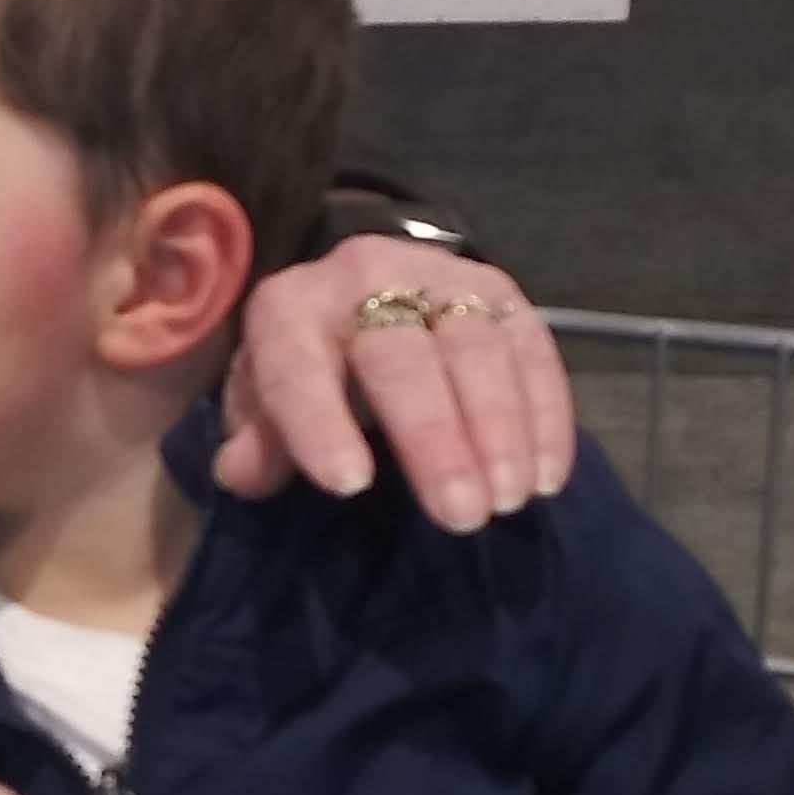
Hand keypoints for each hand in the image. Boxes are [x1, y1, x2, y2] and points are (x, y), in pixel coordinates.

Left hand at [215, 237, 574, 535]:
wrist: (363, 294)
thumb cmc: (308, 366)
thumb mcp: (263, 399)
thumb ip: (256, 437)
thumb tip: (245, 475)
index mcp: (291, 308)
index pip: (297, 362)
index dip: (319, 423)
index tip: (349, 485)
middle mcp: (367, 279)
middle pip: (403, 356)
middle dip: (434, 438)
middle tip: (461, 515)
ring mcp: (443, 279)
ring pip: (477, 348)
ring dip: (500, 431)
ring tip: (509, 500)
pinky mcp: (502, 294)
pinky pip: (533, 350)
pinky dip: (545, 415)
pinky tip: (547, 476)